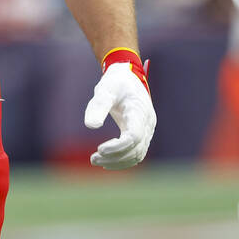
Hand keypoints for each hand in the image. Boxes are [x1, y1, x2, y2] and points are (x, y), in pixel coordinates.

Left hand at [84, 49, 155, 169]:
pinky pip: (136, 152)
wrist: (128, 76)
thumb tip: (91, 126)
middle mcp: (147, 123)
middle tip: (93, 159)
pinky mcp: (142, 133)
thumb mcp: (105, 89)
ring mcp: (147, 129)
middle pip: (136, 149)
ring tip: (96, 161)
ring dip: (118, 161)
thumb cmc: (116, 82)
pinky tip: (107, 162)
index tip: (99, 149)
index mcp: (139, 111)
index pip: (133, 137)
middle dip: (115, 157)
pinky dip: (123, 159)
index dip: (118, 147)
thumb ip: (98, 106)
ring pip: (137, 154)